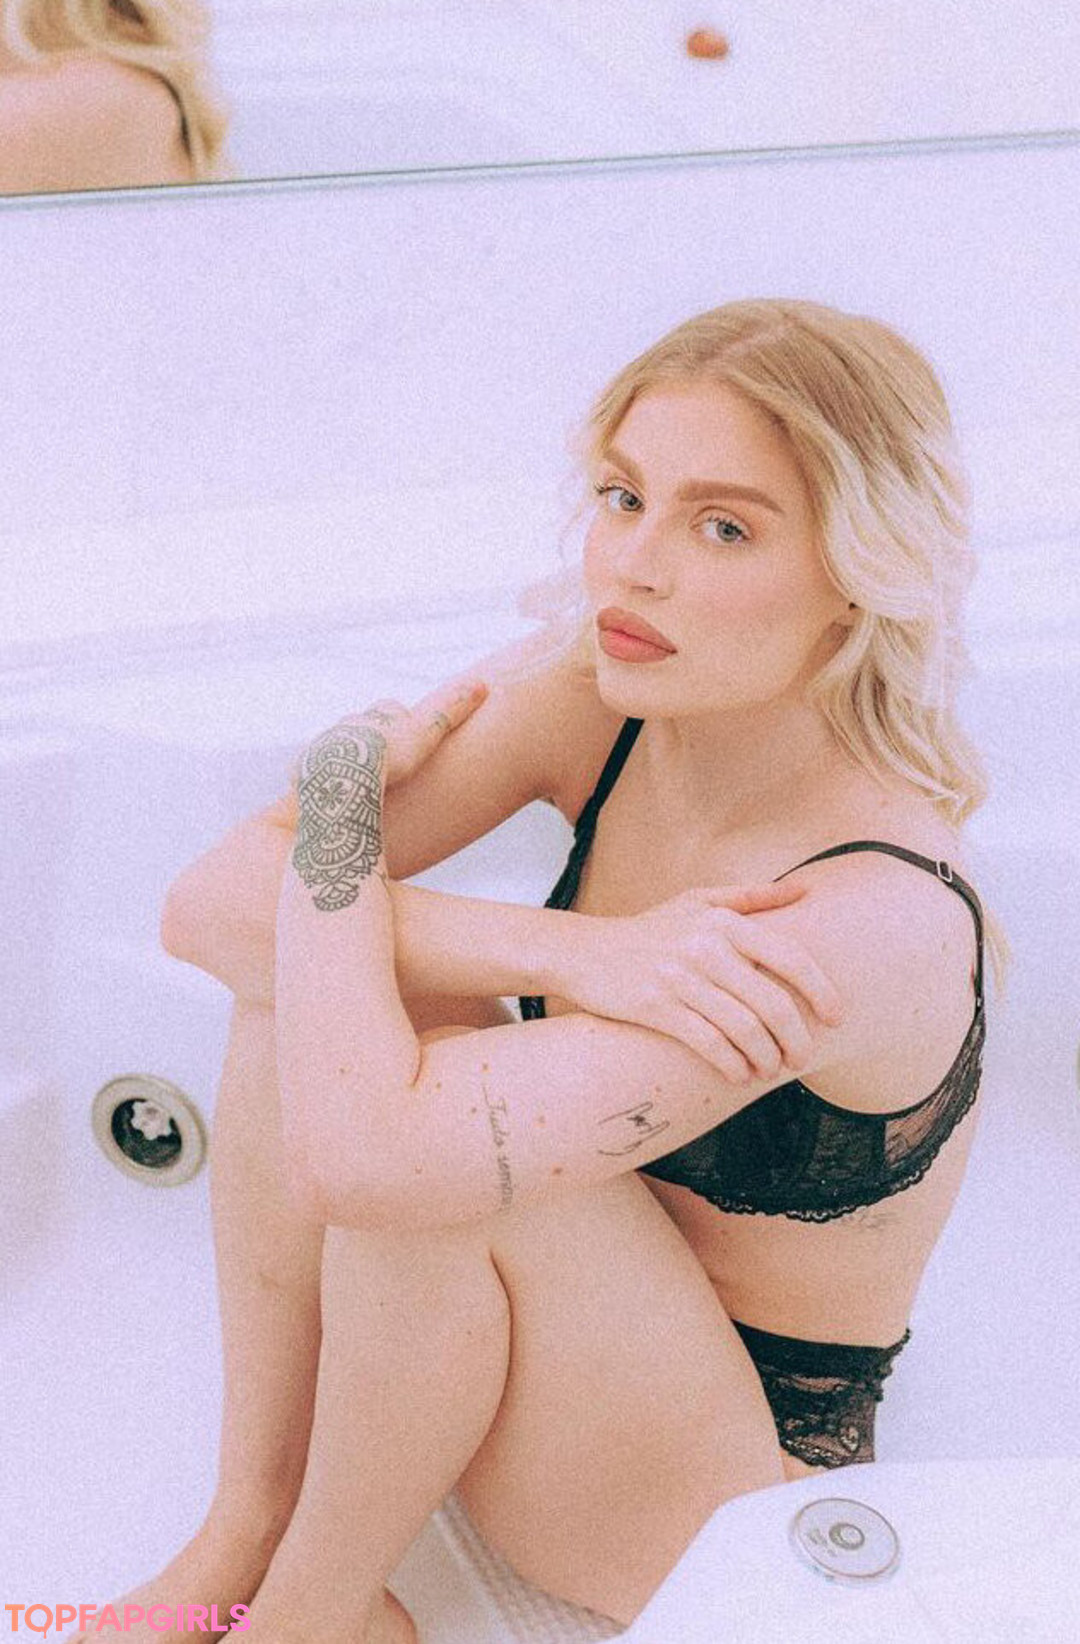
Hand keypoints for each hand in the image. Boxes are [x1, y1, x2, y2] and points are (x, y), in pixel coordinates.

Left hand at [274, 678, 489, 828]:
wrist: (342, 777)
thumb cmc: (389, 756)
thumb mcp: (426, 731)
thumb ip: (451, 709)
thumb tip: (483, 683)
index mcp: (378, 715)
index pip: (393, 710)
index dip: (404, 722)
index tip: (412, 739)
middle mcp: (349, 724)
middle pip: (363, 725)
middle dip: (373, 737)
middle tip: (385, 760)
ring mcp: (325, 745)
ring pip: (338, 748)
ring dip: (348, 759)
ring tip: (359, 781)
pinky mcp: (305, 769)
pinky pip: (315, 773)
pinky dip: (325, 780)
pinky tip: (333, 796)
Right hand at [572, 882, 844, 1084]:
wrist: (583, 951)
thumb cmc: (649, 929)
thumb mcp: (697, 902)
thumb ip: (751, 897)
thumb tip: (803, 890)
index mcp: (723, 921)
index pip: (789, 957)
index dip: (820, 990)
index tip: (836, 1017)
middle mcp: (705, 946)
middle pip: (771, 1001)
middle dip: (796, 1037)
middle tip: (803, 1057)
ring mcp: (679, 977)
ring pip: (743, 1027)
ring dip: (766, 1057)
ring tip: (772, 1070)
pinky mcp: (656, 1006)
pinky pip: (708, 1043)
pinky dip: (732, 1064)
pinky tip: (740, 1075)